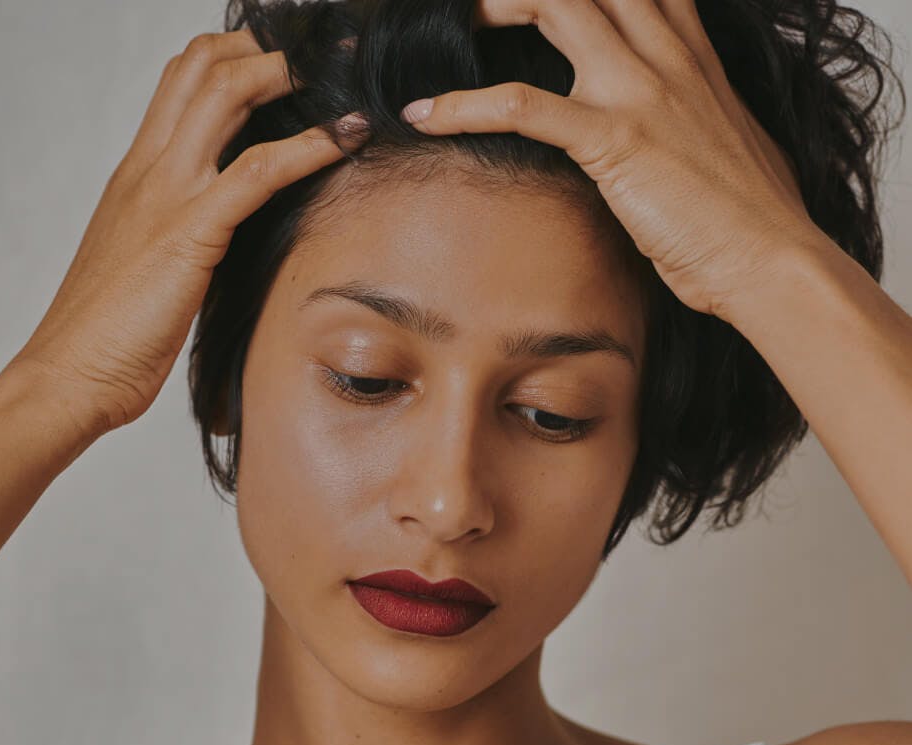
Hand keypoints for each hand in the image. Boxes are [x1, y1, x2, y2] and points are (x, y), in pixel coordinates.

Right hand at [13, 29, 367, 436]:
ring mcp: (166, 194)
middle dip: (263, 48)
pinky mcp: (190, 231)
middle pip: (201, 70)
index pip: (180, 84)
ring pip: (224, 97)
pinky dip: (308, 147)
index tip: (282, 59)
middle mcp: (148, 169)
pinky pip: (257, 172)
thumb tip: (229, 233)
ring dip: (286, 75)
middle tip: (320, 51)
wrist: (72, 372)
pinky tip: (346, 137)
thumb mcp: (152, 264)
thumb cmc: (110, 331)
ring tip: (340, 72)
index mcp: (138, 174)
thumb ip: (185, 233)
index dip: (233, 58)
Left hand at [397, 0, 824, 322]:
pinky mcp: (616, 139)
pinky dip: (466, 105)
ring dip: (493, 7)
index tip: (542, 4)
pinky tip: (426, 113)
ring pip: (557, 6)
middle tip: (483, 6)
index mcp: (693, 59)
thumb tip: (667, 140)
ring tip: (446, 29)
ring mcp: (642, 92)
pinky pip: (523, 105)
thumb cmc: (750, 223)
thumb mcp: (723, 150)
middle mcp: (667, 59)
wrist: (774, 261)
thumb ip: (690, 123)